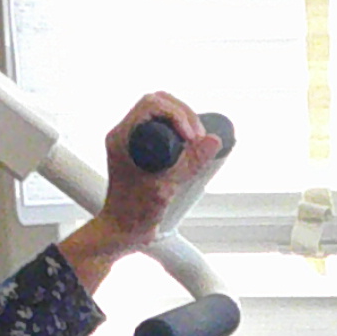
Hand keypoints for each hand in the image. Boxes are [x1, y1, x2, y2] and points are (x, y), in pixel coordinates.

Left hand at [60, 92, 222, 290]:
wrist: (122, 232)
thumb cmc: (133, 213)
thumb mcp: (165, 187)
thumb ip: (190, 163)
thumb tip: (213, 140)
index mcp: (122, 137)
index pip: (151, 104)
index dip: (178, 114)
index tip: (192, 137)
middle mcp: (125, 134)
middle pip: (158, 104)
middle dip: (184, 115)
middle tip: (200, 138)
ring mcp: (133, 141)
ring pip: (162, 114)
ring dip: (184, 122)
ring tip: (198, 143)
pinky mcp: (142, 151)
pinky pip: (163, 129)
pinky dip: (180, 132)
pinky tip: (191, 147)